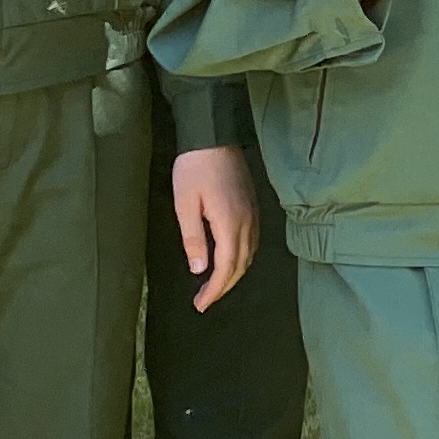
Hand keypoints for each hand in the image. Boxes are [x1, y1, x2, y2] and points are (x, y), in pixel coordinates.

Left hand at [174, 145, 260, 308]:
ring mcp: (253, 212)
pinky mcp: (252, 205)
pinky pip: (252, 240)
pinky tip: (231, 258)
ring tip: (216, 284)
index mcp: (230, 223)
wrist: (214, 134)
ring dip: (235, 273)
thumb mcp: (185, 204)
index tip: (201, 304)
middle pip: (241, 264)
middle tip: (205, 300)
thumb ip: (194, 238)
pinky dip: (242, 257)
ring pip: (250, 253)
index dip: (215, 289)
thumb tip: (200, 269)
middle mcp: (247, 221)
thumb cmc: (194, 167)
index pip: (227, 267)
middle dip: (224, 286)